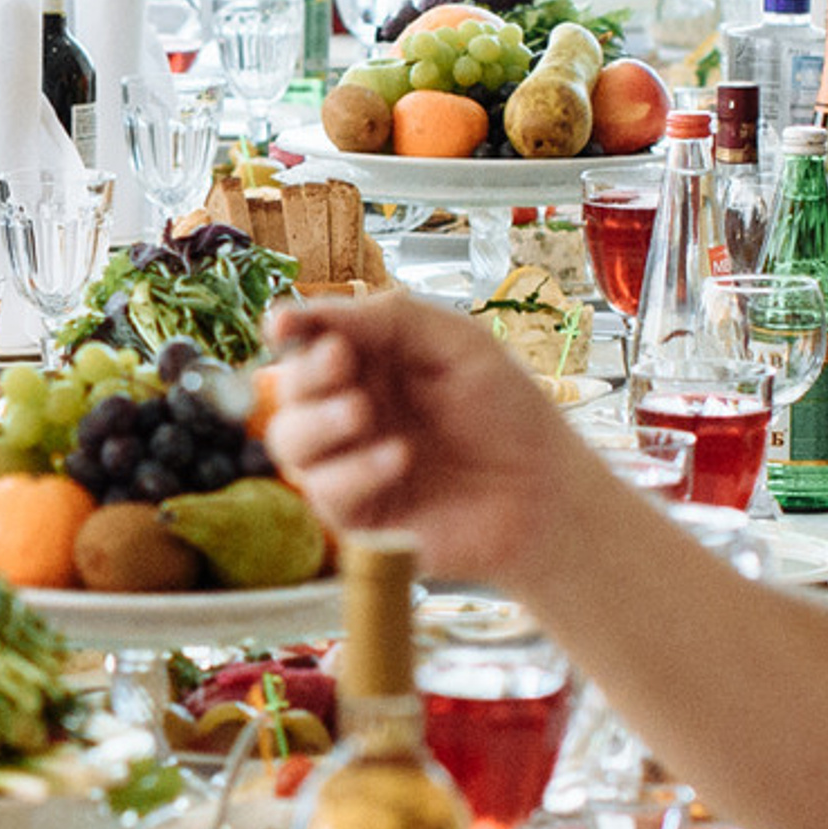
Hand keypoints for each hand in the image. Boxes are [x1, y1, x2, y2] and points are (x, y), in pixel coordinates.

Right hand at [263, 293, 579, 585]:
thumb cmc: (510, 415)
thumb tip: (319, 313)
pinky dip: (353, 472)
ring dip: (318, 422)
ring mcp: (349, 464)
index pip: (309, 341)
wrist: (543, 493)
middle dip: (306, 373)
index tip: (284, 324)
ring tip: (363, 413)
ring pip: (288, 442)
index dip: (290, 329)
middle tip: (341, 363)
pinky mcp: (357, 515)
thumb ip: (391, 318)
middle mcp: (351, 410)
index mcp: (371, 363)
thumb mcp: (458, 343)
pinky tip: (397, 460)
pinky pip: (324, 492)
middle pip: (288, 389)